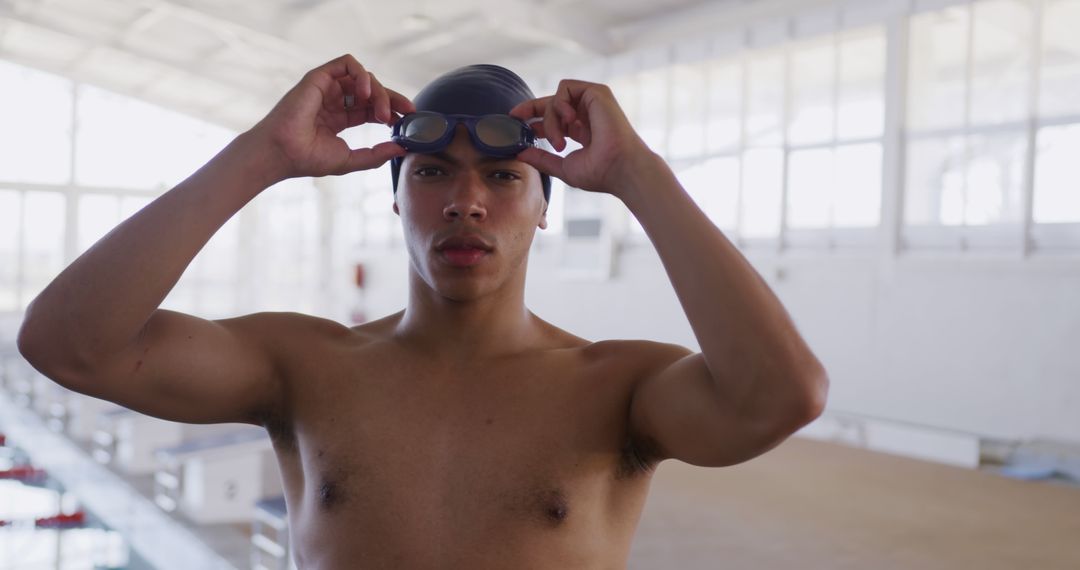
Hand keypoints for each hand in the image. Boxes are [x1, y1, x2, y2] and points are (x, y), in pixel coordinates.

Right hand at [248, 54, 414, 182]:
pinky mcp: (319, 77)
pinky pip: (347, 63)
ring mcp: (327, 88)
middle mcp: (335, 100)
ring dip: (379, 92)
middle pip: (372, 91)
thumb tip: (402, 148)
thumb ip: (376, 154)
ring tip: (383, 113)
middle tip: (406, 112)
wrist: (282, 153)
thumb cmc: (307, 158)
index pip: (372, 107)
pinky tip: (366, 94)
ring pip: (363, 77)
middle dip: (393, 99)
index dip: (393, 110)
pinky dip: (362, 75)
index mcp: (341, 117)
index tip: (409, 120)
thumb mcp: (350, 159)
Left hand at [509, 79, 660, 198]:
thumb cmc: (600, 173)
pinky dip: (560, 104)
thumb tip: (520, 153)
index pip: (554, 118)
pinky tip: (568, 122)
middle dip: (531, 108)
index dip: (534, 119)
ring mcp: (593, 102)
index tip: (517, 123)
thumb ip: (542, 159)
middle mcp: (587, 114)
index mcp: (582, 130)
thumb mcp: (563, 167)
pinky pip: (566, 88)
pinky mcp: (597, 92)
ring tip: (559, 143)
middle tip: (515, 117)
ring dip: (550, 120)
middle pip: (552, 103)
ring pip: (556, 99)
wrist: (621, 169)